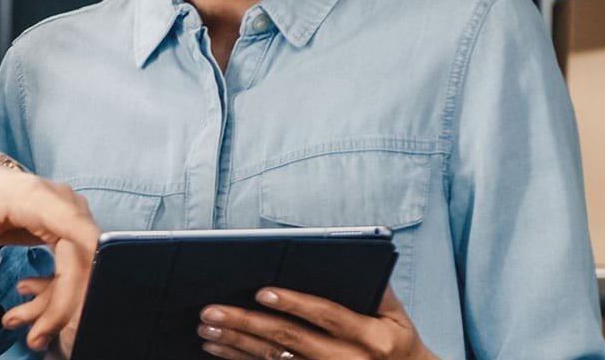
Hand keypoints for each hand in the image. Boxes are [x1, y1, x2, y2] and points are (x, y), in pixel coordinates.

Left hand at [0, 160, 100, 354]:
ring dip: (57, 303)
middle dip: (63, 305)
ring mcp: (69, 216)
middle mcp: (62, 204)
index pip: (75, 229)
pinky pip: (74, 267)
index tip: (86, 300)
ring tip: (20, 323)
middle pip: (81, 260)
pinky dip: (56, 292)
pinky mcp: (68, 230)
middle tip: (35, 338)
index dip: (89, 262)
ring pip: (82, 268)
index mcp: (35, 197)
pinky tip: (26, 300)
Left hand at [197, 286, 436, 359]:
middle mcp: (348, 359)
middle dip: (247, 323)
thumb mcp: (397, 317)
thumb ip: (378, 289)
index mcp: (372, 338)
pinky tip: (218, 348)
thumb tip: (353, 256)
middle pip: (290, 339)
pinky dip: (240, 358)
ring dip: (236, 343)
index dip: (295, 304)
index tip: (262, 292)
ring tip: (207, 328)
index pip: (328, 316)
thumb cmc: (397, 343)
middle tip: (212, 311)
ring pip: (273, 358)